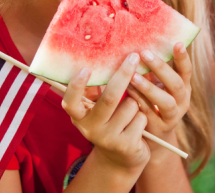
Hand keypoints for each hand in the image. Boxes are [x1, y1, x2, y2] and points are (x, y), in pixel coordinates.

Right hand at [62, 54, 148, 171]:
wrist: (122, 158)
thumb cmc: (111, 122)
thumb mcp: (98, 109)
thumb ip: (96, 91)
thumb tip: (101, 59)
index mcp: (79, 116)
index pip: (71, 102)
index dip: (77, 86)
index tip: (86, 68)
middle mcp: (89, 129)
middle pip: (110, 98)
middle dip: (124, 74)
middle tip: (133, 56)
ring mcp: (108, 138)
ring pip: (130, 105)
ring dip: (136, 102)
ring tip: (131, 112)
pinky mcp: (126, 145)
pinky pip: (140, 118)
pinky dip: (143, 116)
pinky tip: (137, 126)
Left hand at [126, 43, 191, 149]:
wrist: (152, 134)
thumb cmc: (152, 99)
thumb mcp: (157, 84)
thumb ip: (153, 69)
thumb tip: (139, 41)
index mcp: (184, 86)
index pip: (186, 70)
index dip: (183, 57)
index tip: (177, 43)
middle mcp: (182, 101)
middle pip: (177, 84)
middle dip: (161, 68)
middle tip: (145, 53)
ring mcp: (173, 116)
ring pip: (165, 101)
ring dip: (149, 87)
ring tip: (133, 76)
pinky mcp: (160, 128)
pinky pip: (150, 113)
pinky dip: (139, 102)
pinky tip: (127, 92)